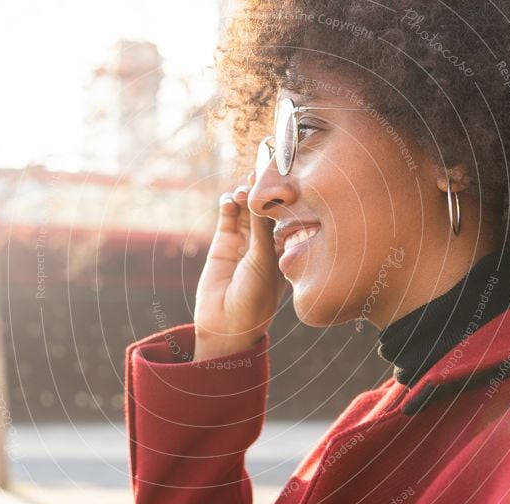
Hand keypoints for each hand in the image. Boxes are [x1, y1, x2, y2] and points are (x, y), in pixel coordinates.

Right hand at [193, 172, 288, 360]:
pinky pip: (227, 217)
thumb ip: (262, 230)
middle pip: (265, 209)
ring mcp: (244, 243)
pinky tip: (228, 201)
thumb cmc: (255, 298)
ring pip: (245, 210)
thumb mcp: (264, 261)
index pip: (287, 216)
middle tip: (260, 172)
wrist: (226, 324)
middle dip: (262, 192)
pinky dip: (227, 205)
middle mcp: (266, 244)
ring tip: (242, 192)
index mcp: (285, 250)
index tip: (284, 175)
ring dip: (244, 197)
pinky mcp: (223, 244)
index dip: (284, 197)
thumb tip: (262, 198)